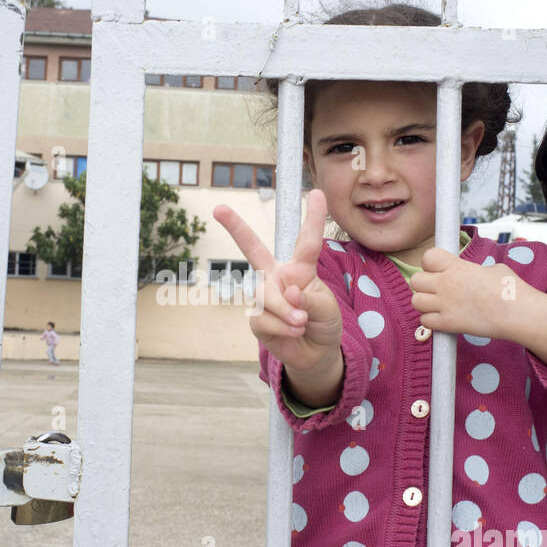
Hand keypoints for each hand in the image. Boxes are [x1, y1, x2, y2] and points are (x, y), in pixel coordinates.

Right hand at [213, 190, 342, 374]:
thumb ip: (311, 298)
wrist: (315, 353)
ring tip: (302, 323)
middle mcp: (276, 277)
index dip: (313, 218)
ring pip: (268, 296)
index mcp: (299, 269)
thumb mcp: (328, 308)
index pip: (306, 241)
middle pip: (253, 249)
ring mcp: (264, 297)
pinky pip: (265, 318)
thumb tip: (287, 292)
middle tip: (218, 208)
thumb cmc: (324, 323)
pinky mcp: (256, 319)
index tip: (317, 193)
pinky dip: (283, 327)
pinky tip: (293, 332)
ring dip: (287, 312)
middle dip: (235, 227)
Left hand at [410, 248, 528, 339]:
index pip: (427, 256)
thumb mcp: (493, 269)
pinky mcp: (449, 324)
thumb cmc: (512, 289)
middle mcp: (447, 284)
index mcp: (458, 267)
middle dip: (424, 284)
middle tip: (438, 289)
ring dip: (425, 303)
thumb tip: (470, 273)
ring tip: (439, 305)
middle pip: (415, 280)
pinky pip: (424, 321)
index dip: (431, 263)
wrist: (520, 314)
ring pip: (415, 301)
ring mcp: (446, 305)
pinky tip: (443, 318)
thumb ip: (473, 270)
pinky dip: (431, 321)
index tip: (440, 269)